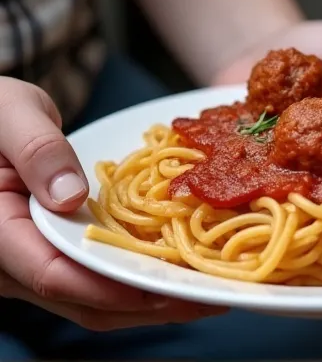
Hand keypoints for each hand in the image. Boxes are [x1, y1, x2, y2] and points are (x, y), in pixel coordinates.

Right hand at [0, 77, 225, 329]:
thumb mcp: (11, 114)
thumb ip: (37, 150)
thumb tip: (70, 196)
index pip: (52, 274)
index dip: (110, 285)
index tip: (162, 287)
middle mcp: (12, 262)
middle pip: (83, 299)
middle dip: (147, 303)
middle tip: (206, 296)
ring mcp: (36, 262)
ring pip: (94, 300)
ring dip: (150, 300)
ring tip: (206, 291)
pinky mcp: (59, 254)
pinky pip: (98, 279)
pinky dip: (139, 279)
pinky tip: (180, 269)